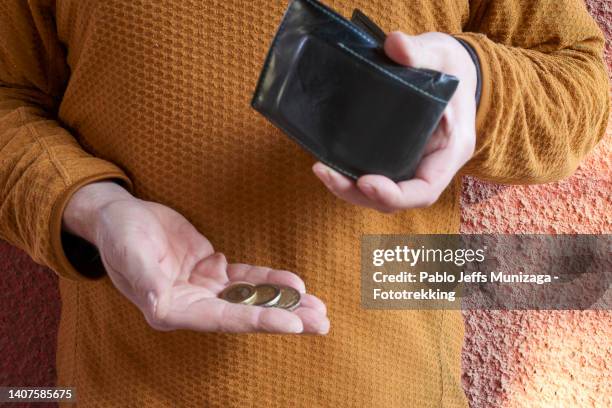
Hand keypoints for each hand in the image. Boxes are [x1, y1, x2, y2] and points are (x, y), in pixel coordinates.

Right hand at [62, 181, 328, 333]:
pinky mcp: (213, 271)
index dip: (258, 321)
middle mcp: (192, 304)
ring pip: (251, 299)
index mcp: (171, 309)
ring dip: (285, 303)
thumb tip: (158, 303)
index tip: (293, 324)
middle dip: (284, 318)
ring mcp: (205, 289)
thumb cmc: (119, 235)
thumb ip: (145, 278)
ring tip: (318, 308)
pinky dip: (271, 280)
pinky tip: (296, 284)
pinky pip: (248, 278)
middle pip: (245, 315)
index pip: (223, 319)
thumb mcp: (127, 252)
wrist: (120, 216)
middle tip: (321, 323)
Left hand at [314, 32, 477, 212]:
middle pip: (396, 199)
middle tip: (326, 173)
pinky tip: (328, 164)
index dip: (395, 195)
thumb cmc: (449, 65)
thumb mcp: (441, 53)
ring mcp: (412, 165)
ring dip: (349, 190)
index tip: (365, 182)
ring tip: (321, 170)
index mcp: (450, 150)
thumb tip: (394, 44)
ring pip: (382, 194)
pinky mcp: (395, 159)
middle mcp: (431, 166)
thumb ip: (420, 51)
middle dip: (360, 194)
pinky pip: (374, 177)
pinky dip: (351, 178)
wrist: (451, 72)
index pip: (425, 190)